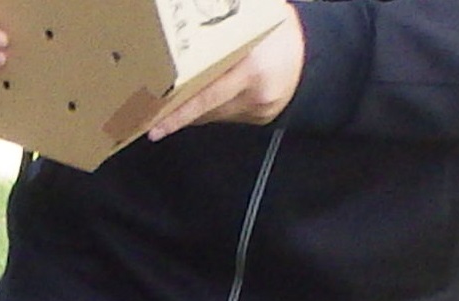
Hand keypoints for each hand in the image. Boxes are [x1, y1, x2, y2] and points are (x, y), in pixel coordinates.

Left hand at [143, 2, 302, 138]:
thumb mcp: (255, 20)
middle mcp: (256, 94)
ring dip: (186, 111)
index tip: (156, 124)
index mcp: (254, 68)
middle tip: (142, 112)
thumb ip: (222, 23)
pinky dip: (204, 109)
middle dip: (173, 111)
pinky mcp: (258, 118)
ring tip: (160, 104)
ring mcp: (258, 110)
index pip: (208, 96)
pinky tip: (190, 100)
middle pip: (204, 109)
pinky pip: (222, 116)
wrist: (316, 52)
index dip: (179, 113)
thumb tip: (188, 18)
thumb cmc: (279, 31)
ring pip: (210, 116)